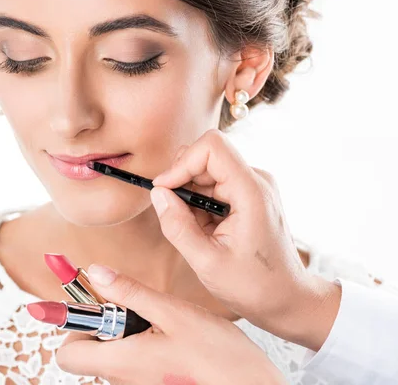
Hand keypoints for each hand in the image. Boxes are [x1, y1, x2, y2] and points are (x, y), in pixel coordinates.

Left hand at [56, 265, 286, 384]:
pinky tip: (168, 336)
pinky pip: (131, 362)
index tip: (93, 301)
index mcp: (121, 363)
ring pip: (111, 354)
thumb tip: (96, 272)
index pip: (67, 354)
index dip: (73, 324)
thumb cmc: (219, 358)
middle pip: (87, 352)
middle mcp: (122, 380)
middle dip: (101, 324)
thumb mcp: (174, 314)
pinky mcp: (153, 384)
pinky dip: (138, 344)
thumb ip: (131, 293)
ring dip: (123, 332)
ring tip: (157, 321)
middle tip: (131, 307)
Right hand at [150, 129, 340, 349]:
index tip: (163, 190)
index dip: (181, 163)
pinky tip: (203, 231)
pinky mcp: (249, 197)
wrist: (288, 299)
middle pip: (206, 156)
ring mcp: (254, 188)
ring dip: (189, 196)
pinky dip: (199, 204)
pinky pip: (214, 186)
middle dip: (181, 181)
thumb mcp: (206, 262)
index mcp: (251, 192)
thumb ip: (177, 226)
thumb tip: (158, 194)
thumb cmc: (255, 286)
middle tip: (174, 216)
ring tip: (193, 230)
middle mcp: (256, 181)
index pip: (211, 147)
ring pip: (206, 172)